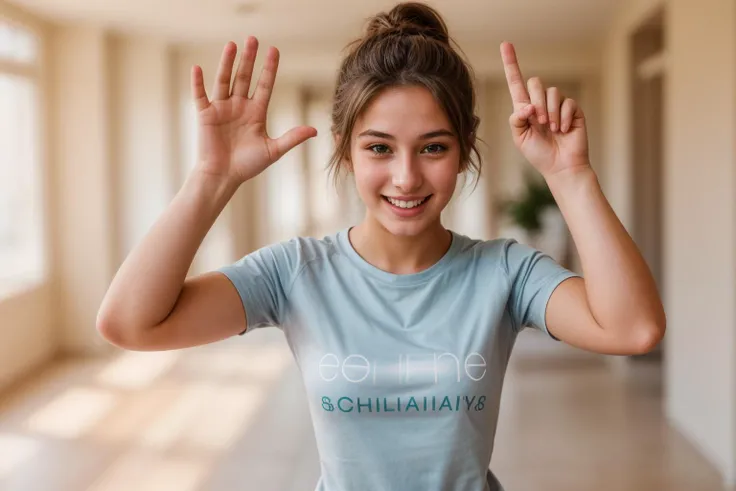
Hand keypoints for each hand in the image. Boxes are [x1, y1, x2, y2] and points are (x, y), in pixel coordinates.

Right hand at [191, 37, 316, 183]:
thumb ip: (292, 138)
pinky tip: (197, 68)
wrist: (224, 177)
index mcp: (256, 112)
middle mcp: (239, 106)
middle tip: (254, 39)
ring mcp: (222, 109)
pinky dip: (198, 83)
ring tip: (232, 45)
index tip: (274, 50)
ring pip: (224, 80)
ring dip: (227, 63)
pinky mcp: (206, 115)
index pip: (264, 85)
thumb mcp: (273, 150)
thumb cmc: (248, 166)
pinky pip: (200, 96)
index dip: (269, 68)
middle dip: (250, 59)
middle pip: (245, 77)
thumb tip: (315, 131)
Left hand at [500, 42, 589, 177]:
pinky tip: (564, 130)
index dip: (511, 63)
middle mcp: (540, 103)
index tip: (505, 44)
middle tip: (540, 122)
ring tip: (552, 129)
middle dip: (536, 102)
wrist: (560, 167)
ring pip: (552, 91)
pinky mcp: (573, 110)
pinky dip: (564, 117)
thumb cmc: (538, 153)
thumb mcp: (520, 138)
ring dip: (550, 111)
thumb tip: (528, 105)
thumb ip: (517, 119)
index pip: (516, 82)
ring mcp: (558, 105)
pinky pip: (568, 102)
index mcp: (524, 108)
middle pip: (535, 83)